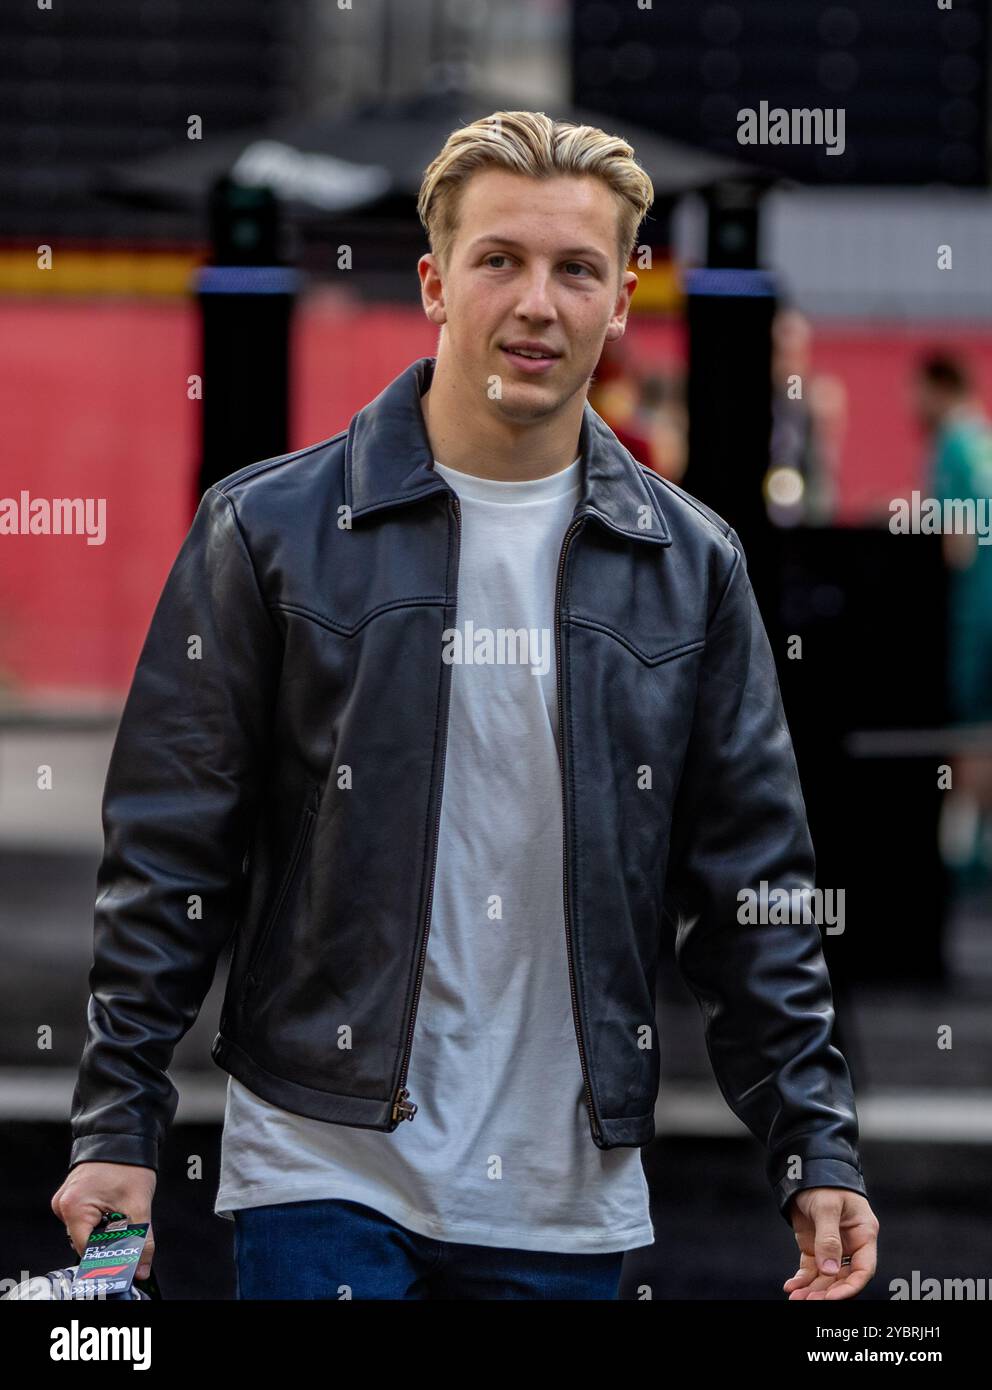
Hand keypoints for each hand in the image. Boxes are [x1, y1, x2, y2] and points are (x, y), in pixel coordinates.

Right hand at [51, 1162, 156, 1279]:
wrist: (124, 1135)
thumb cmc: (128, 1163)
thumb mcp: (139, 1204)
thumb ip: (141, 1240)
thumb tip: (142, 1269)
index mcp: (74, 1208)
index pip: (87, 1251)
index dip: (108, 1258)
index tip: (126, 1260)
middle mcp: (63, 1206)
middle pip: (86, 1242)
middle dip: (108, 1241)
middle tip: (127, 1226)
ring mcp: (65, 1201)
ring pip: (86, 1231)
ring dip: (105, 1229)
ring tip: (120, 1210)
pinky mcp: (71, 1197)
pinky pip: (84, 1218)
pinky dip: (100, 1218)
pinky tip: (112, 1205)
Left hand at [783, 1187, 877, 1299]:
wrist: (805, 1171)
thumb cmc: (824, 1183)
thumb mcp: (826, 1207)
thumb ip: (829, 1238)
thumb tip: (829, 1271)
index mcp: (863, 1233)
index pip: (863, 1268)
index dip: (850, 1286)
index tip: (831, 1297)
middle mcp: (851, 1244)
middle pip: (843, 1277)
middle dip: (827, 1292)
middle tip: (808, 1302)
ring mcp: (833, 1248)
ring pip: (826, 1277)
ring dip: (813, 1290)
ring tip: (796, 1299)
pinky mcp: (816, 1248)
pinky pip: (811, 1269)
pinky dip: (802, 1279)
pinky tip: (791, 1287)